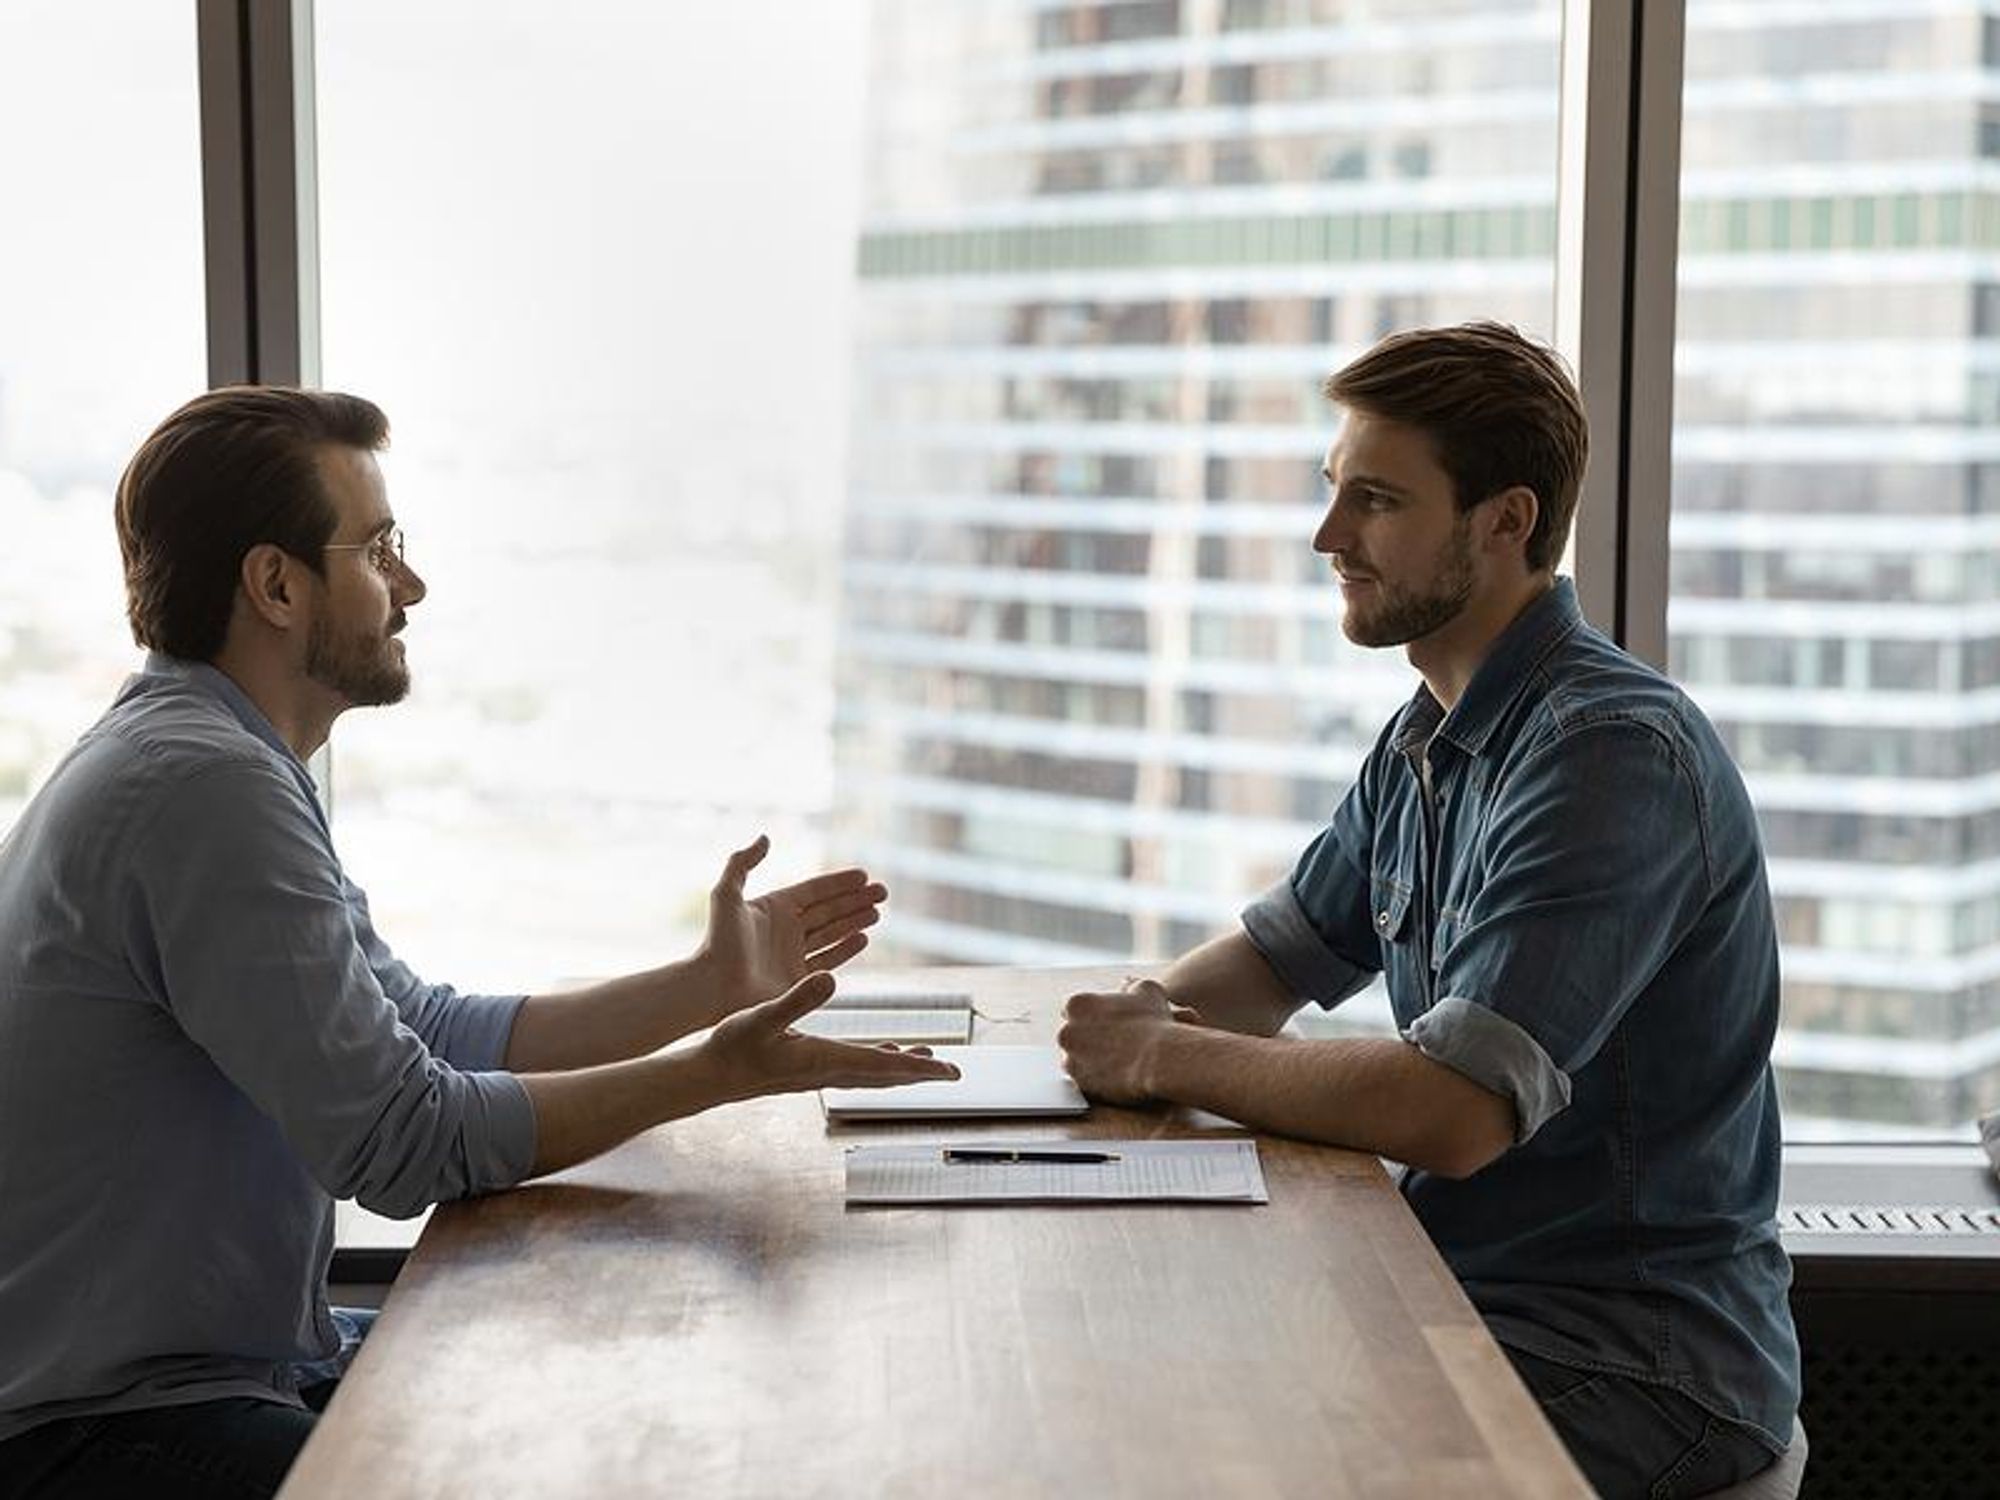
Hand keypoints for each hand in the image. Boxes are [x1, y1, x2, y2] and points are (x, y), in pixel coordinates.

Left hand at [701, 834, 885, 1022]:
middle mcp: (786, 929)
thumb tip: (765, 837)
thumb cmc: (718, 942)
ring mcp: (793, 954)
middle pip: (829, 910)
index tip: (864, 875)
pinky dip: (847, 949)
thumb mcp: (726, 894)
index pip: (814, 891)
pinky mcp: (797, 980)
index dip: (839, 882)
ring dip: (855, 921)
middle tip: (883, 892)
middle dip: (856, 900)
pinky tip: (863, 938)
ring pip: (832, 933)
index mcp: (774, 907)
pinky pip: (828, 960)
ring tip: (877, 912)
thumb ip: (742, 863)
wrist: (713, 987)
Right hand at [703, 971, 959, 1101]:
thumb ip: (798, 998)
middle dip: (920, 1073)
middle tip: (952, 1073)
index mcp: (826, 1059)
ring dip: (900, 1067)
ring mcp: (819, 1073)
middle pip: (886, 1075)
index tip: (952, 1073)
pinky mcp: (808, 1070)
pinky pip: (854, 1068)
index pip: (885, 1066)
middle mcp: (829, 1071)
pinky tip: (877, 1053)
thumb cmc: (733, 1047)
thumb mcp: (764, 1016)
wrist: (710, 1076)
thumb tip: (831, 977)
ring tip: (925, 1061)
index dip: (921, 1068)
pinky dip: (875, 1061)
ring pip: (871, 1073)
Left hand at [1057, 979, 1179, 1105]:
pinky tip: (1115, 1074)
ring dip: (1089, 1059)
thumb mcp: (1147, 990)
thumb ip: (1132, 984)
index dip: (1091, 1016)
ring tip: (1116, 1060)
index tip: (1106, 1023)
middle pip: (1071, 1034)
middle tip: (1112, 1042)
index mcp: (1077, 1005)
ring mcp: (1071, 1059)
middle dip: (1087, 1038)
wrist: (1161, 1059)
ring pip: (1075, 1058)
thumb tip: (1128, 983)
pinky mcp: (1079, 1082)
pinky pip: (1083, 1079)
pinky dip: (1095, 1078)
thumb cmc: (1154, 1022)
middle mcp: (1066, 1031)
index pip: (1074, 1010)